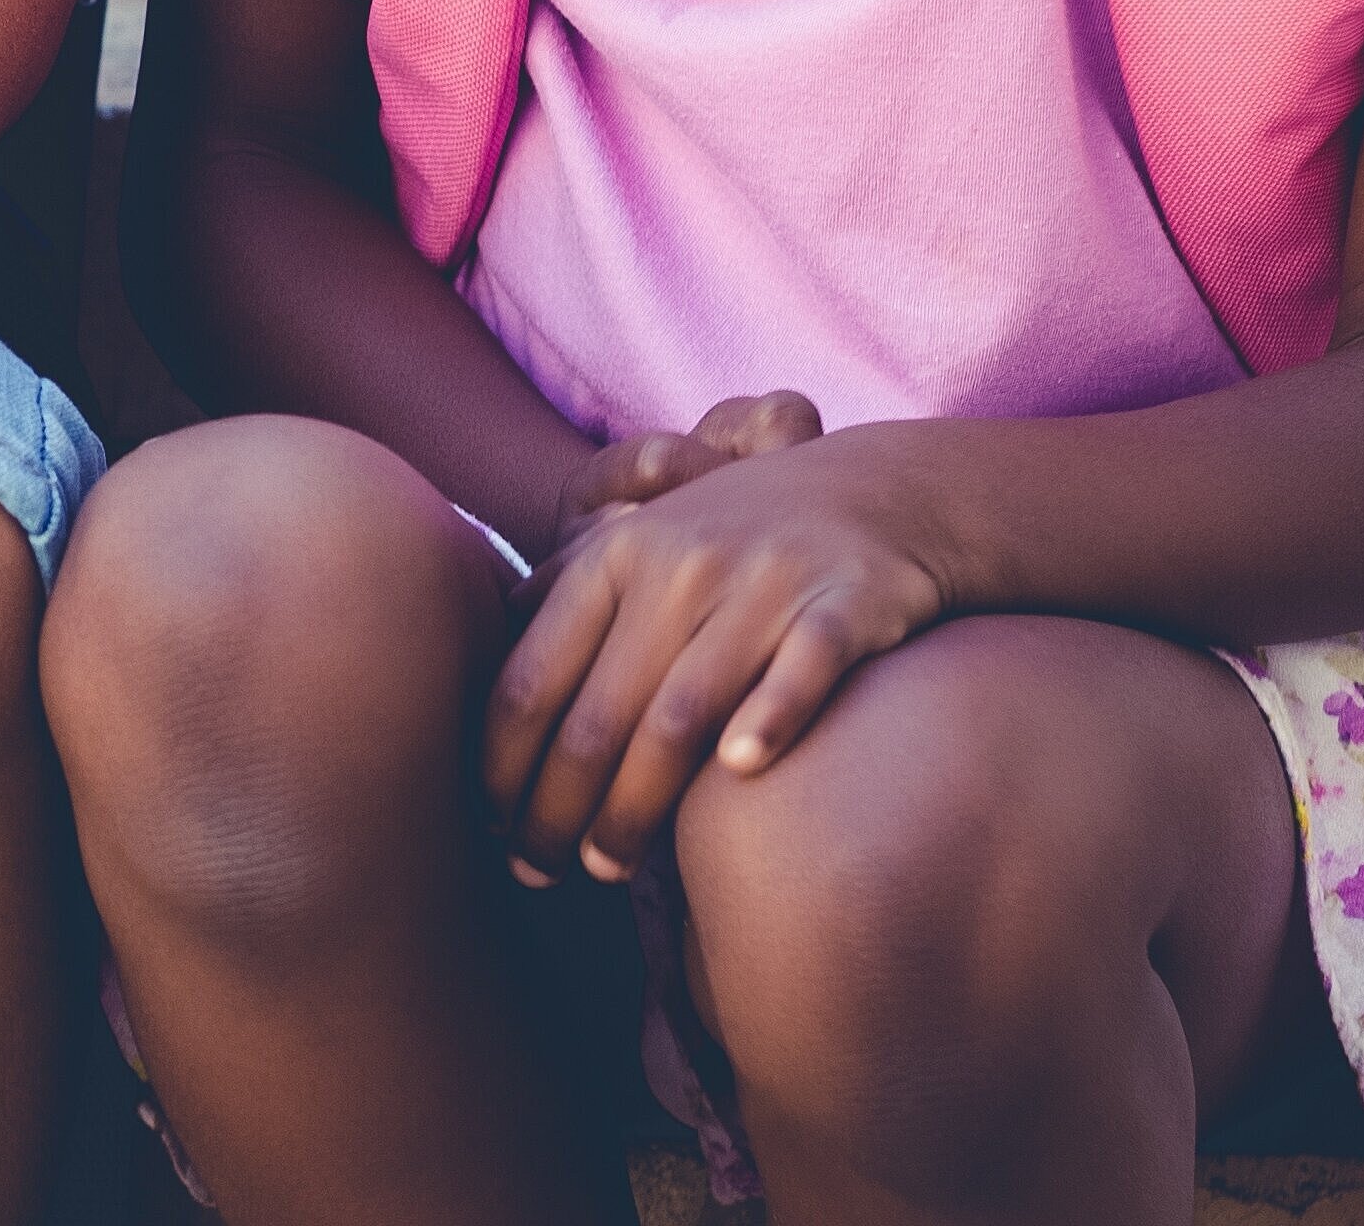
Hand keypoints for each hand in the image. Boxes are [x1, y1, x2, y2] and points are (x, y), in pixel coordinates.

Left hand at [485, 412, 943, 889]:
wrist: (878, 490)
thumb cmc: (737, 536)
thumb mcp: (641, 540)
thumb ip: (567, 593)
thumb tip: (485, 652)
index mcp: (615, 557)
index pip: (535, 674)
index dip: (502, 760)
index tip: (489, 824)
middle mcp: (680, 567)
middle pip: (599, 710)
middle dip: (557, 805)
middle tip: (539, 872)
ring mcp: (764, 583)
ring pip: (683, 709)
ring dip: (639, 801)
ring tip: (608, 867)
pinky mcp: (847, 601)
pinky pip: (804, 667)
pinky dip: (771, 718)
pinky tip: (741, 773)